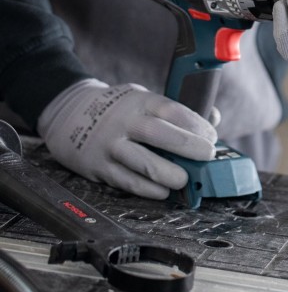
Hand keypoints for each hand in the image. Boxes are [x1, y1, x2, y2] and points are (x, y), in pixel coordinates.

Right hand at [37, 79, 217, 198]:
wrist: (69, 114)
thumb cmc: (120, 109)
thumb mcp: (144, 99)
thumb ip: (176, 110)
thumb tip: (213, 119)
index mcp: (141, 101)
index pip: (172, 110)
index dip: (196, 125)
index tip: (212, 137)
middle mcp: (125, 121)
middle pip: (158, 134)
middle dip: (187, 146)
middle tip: (207, 156)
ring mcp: (110, 144)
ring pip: (141, 162)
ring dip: (167, 173)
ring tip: (185, 180)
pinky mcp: (98, 166)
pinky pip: (126, 181)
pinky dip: (147, 189)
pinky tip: (163, 192)